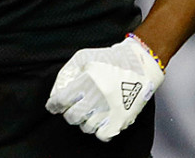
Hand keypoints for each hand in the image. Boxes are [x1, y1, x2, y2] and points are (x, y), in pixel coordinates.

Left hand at [44, 34, 164, 141]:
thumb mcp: (82, 58)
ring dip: (84, 120)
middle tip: (73, 106)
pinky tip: (100, 119)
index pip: (61, 101)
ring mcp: (111, 110)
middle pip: (72, 117)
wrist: (141, 65)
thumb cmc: (109, 59)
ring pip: (86, 127)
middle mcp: (98, 98)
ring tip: (90, 109)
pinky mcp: (122, 119)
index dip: (54, 105)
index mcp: (87, 81)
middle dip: (69, 112)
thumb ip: (65, 75)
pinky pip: (103, 135)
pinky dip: (98, 130)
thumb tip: (55, 95)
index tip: (54, 106)